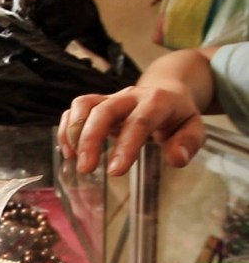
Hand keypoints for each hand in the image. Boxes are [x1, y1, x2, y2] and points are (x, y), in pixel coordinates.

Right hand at [58, 85, 205, 175]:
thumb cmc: (178, 115)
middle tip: (85, 168)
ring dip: (74, 131)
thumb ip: (188, 143)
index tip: (115, 172)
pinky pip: (75, 109)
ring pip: (84, 104)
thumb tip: (176, 159)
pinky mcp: (97, 102)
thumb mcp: (195, 128)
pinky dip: (68, 129)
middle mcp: (130, 95)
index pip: (139, 121)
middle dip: (91, 139)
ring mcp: (110, 97)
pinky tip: (69, 150)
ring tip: (72, 157)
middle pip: (104, 110)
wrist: (167, 89)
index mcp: (157, 101)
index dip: (126, 146)